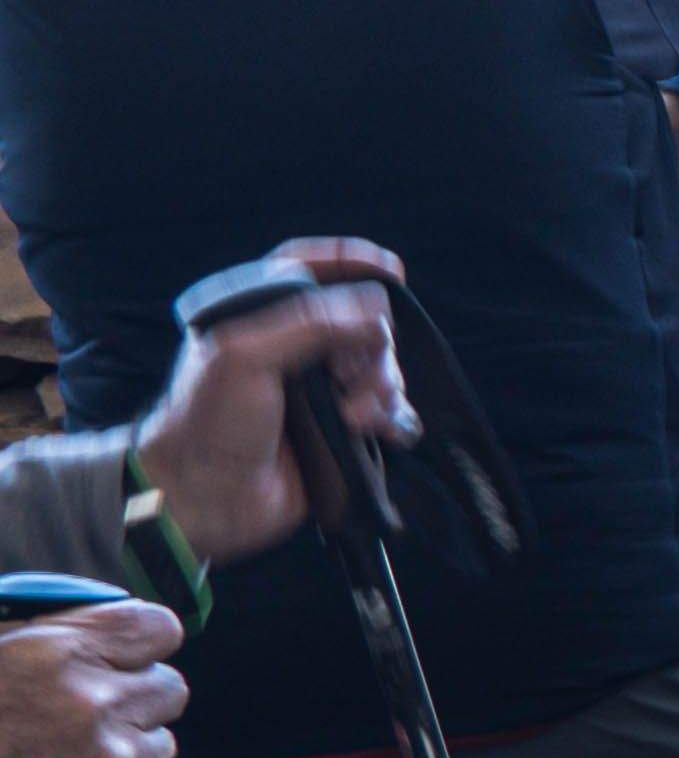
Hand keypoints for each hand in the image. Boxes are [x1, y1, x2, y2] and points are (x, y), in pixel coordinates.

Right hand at [0, 597, 182, 757]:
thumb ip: (43, 635)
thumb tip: (99, 627)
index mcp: (54, 653)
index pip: (155, 628)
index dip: (141, 646)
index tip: (128, 660)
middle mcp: (92, 703)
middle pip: (168, 688)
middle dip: (134, 701)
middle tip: (86, 721)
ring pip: (161, 744)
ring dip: (126, 753)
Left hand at [134, 239, 402, 560]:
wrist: (203, 497)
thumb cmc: (206, 422)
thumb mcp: (245, 355)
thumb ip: (311, 323)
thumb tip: (376, 309)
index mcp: (260, 318)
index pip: (310, 269)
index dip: (351, 261)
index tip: (390, 269)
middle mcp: (293, 350)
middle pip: (362, 322)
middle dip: (375, 346)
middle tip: (355, 376)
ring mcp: (320, 391)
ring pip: (382, 369)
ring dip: (382, 388)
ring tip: (358, 417)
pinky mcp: (340, 431)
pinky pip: (391, 413)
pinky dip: (396, 418)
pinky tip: (383, 430)